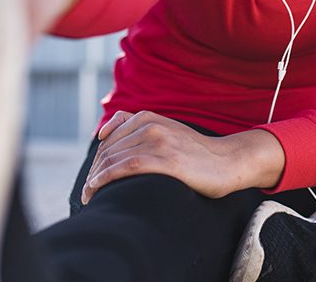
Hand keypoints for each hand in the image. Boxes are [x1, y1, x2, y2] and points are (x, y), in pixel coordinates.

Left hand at [81, 111, 284, 203]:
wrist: (229, 161)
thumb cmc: (197, 154)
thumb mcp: (167, 132)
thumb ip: (141, 130)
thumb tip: (105, 135)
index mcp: (148, 117)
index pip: (109, 139)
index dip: (95, 160)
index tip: (90, 180)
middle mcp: (150, 125)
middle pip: (108, 150)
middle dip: (93, 172)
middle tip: (86, 193)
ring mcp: (159, 141)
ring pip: (113, 158)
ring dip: (95, 179)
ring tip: (88, 197)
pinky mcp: (166, 160)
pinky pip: (126, 167)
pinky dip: (106, 178)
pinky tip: (96, 188)